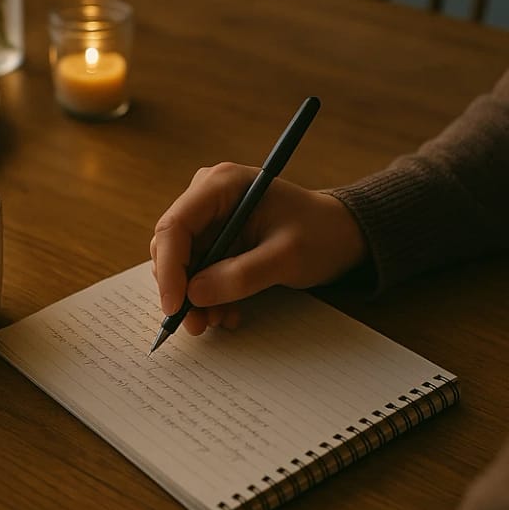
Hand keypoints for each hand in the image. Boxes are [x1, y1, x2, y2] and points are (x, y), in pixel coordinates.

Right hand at [150, 164, 367, 335]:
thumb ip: (240, 275)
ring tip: (220, 320)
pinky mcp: (217, 239)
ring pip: (182, 264)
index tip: (175, 306)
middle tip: (197, 324)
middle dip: (181, 288)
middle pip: (171, 246)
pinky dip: (209, 296)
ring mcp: (211, 218)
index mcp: (221, 184)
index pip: (174, 226)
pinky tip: (229, 312)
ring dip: (196, 298)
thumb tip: (194, 294)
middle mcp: (208, 196)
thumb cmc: (320, 234)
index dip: (168, 268)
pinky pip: (199, 271)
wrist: (341, 234)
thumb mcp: (286, 257)